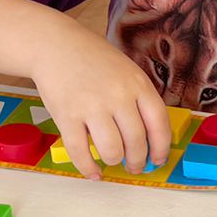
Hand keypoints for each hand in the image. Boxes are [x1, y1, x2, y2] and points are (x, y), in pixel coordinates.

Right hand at [31, 19, 173, 178]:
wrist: (55, 44)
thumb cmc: (93, 60)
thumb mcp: (127, 71)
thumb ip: (139, 100)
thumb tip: (148, 140)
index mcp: (138, 84)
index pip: (159, 124)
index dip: (161, 148)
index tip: (158, 160)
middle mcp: (118, 96)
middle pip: (136, 142)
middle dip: (137, 161)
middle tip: (134, 166)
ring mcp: (92, 106)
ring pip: (111, 151)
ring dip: (114, 162)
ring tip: (111, 159)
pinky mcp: (67, 116)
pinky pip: (80, 152)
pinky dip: (88, 168)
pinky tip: (92, 172)